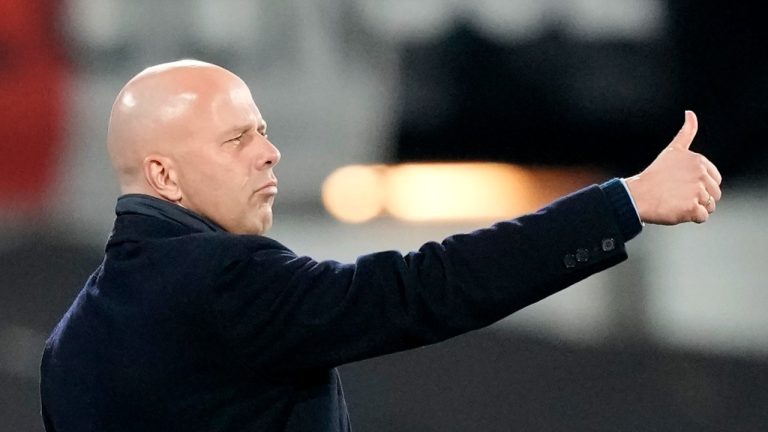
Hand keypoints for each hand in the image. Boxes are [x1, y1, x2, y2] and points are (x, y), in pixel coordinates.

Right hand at [625, 110, 721, 224]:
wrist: (637, 195)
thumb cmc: (654, 175)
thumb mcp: (672, 150)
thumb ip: (687, 131)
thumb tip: (690, 112)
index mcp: (699, 161)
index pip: (715, 179)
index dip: (700, 185)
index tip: (682, 184)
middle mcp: (700, 174)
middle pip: (715, 193)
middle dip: (700, 197)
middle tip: (679, 195)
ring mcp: (697, 191)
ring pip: (710, 206)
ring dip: (696, 208)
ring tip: (678, 202)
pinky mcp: (692, 208)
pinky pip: (702, 217)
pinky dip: (691, 217)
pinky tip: (678, 210)